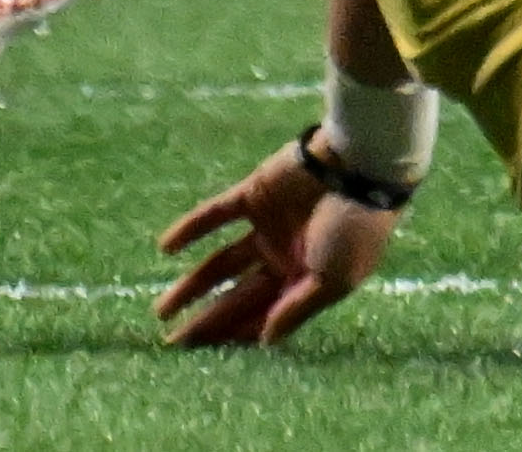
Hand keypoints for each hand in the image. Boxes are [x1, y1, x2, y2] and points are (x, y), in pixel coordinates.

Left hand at [156, 138, 396, 346]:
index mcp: (305, 282)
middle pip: (236, 296)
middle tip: (173, 342)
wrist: (359, 166)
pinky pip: (215, 215)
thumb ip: (297, 309)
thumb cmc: (354, 229)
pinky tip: (166, 247)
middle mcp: (282, 259)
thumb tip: (267, 341)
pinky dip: (190, 229)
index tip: (205, 356)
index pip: (263, 316)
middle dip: (207, 321)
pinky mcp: (253, 195)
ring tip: (162, 310)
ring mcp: (266, 228)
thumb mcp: (333, 280)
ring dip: (192, 286)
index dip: (235, 334)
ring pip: (220, 264)